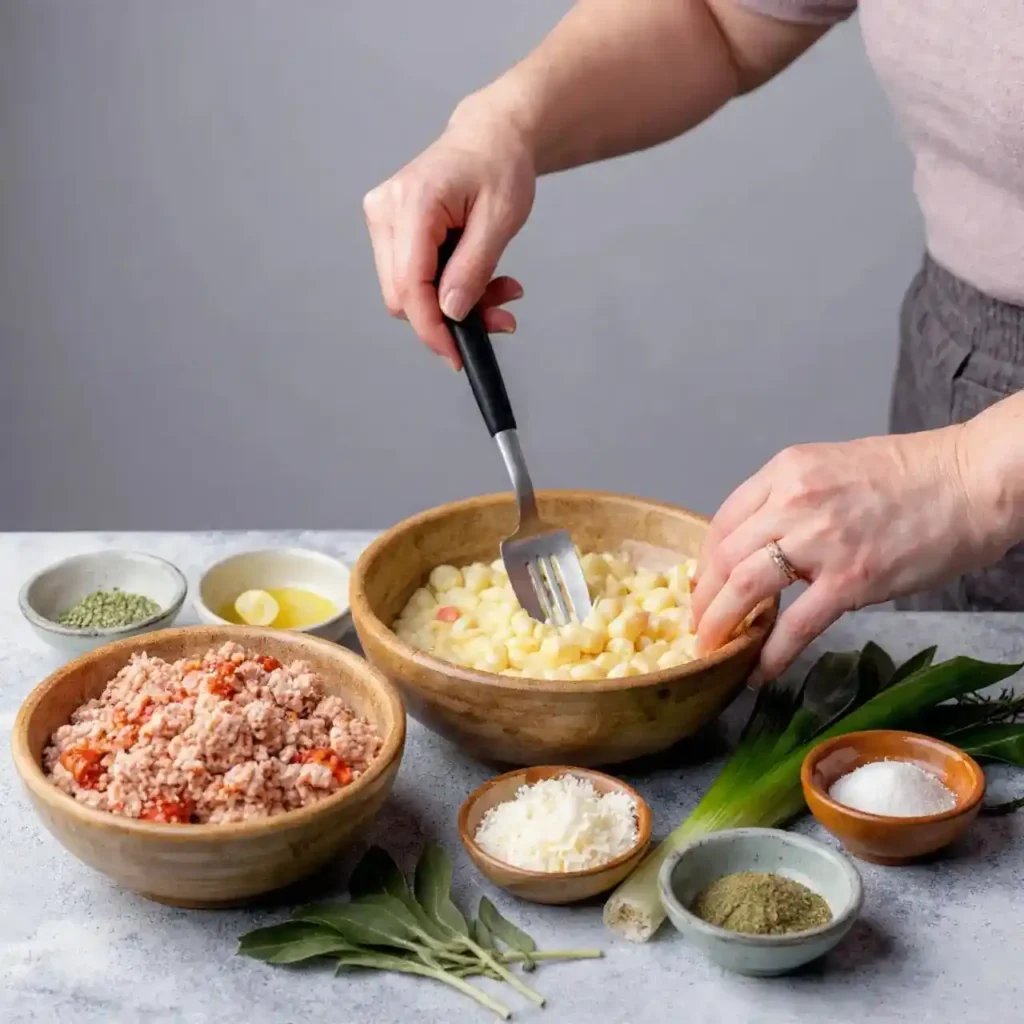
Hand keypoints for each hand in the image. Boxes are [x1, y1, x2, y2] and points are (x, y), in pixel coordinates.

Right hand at [362, 99, 536, 368]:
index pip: (409, 285)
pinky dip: (447, 289)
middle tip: (500, 318)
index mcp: (412, 202)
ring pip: (408, 292)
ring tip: (501, 294)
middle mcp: (386, 211)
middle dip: (449, 318)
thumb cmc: (500, 165)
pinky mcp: (391, 230)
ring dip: (453, 305)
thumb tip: (450, 313)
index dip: (431, 328)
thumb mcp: (500, 219)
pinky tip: (480, 282)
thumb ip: (473, 268)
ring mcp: (383, 220)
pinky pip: (413, 277)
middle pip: (403, 295)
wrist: (491, 136)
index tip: (457, 355)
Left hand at [691, 426, 1005, 679]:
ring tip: (713, 648)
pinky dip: (770, 654)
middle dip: (704, 598)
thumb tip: (764, 543)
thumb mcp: (834, 467)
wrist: (972, 481)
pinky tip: (758, 672)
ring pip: (745, 587)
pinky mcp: (851, 579)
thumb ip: (793, 500)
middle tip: (700, 625)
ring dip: (720, 624)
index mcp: (787, 471)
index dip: (706, 561)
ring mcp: (820, 540)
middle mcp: (794, 501)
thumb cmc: (914, 474)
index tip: (703, 585)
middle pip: (724, 556)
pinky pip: (796, 624)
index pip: (724, 521)